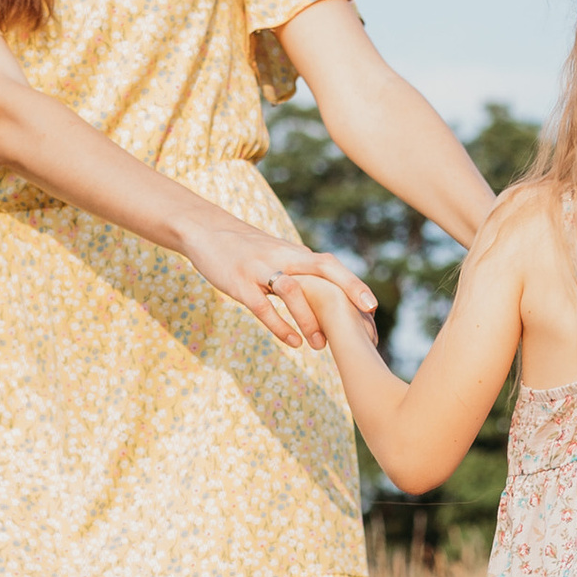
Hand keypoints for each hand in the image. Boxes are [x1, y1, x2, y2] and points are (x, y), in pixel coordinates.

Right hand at [183, 215, 377, 352]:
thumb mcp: (277, 254)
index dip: (352, 283)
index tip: (372, 306)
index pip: (330, 264)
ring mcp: (260, 269)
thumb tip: (325, 294)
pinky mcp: (239, 282)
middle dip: (347, 289)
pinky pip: (262, 306)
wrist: (205, 231)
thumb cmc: (246, 249)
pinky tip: (293, 342)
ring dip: (309, 318)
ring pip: (292, 290)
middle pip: (322, 267)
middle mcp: (282, 256)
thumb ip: (300, 270)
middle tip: (365, 317)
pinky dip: (279, 325)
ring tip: (320, 345)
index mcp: (294, 252)